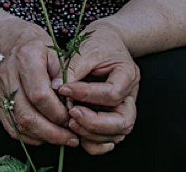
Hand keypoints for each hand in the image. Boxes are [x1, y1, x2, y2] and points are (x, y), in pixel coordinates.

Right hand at [0, 19, 78, 146]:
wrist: (8, 40)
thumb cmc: (38, 46)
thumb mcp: (57, 52)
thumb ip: (65, 77)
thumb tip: (71, 103)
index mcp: (26, 58)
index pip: (39, 94)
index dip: (57, 112)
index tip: (72, 117)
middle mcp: (8, 75)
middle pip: (26, 114)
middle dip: (51, 132)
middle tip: (71, 139)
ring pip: (18, 124)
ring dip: (42, 136)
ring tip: (61, 138)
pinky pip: (11, 126)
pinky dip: (30, 136)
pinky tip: (45, 135)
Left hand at [54, 25, 139, 154]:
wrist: (106, 43)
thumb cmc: (97, 44)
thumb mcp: (86, 49)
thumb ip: (73, 69)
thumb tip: (55, 88)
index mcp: (128, 75)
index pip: (112, 93)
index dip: (87, 95)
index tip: (64, 90)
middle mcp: (130, 97)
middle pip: (123, 122)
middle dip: (95, 123)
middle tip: (71, 114)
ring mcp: (123, 110)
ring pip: (116, 134)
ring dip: (92, 134)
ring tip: (70, 122)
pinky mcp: (112, 118)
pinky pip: (108, 140)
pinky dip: (94, 143)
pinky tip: (77, 132)